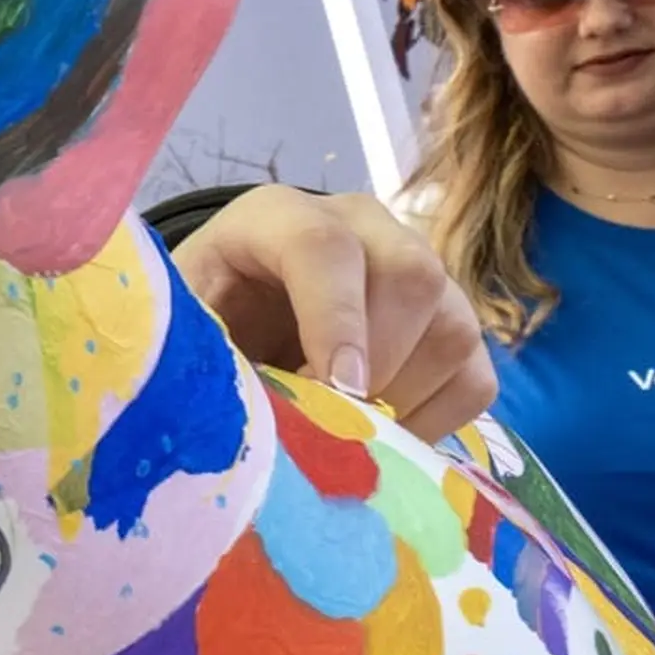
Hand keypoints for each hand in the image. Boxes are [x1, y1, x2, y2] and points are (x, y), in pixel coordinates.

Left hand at [174, 186, 494, 440]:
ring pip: (454, 329)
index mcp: (278, 216)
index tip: (336, 389)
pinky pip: (474, 378)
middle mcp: (363, 226)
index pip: (325, 247)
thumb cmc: (198, 321)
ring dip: (404, 397)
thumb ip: (202, 353)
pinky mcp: (450, 322)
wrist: (231, 313)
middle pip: (412, 278)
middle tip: (331, 420)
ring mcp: (418, 270)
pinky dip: (435, 422)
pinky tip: (380, 438)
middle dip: (376, 365)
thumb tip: (240, 418)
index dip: (334, 320)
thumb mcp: (180, 327)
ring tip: (344, 429)